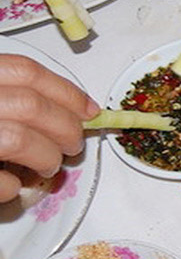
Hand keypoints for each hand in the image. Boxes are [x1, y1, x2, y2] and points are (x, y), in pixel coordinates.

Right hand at [0, 54, 98, 201]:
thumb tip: (75, 113)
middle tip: (73, 146)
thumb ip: (10, 97)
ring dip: (46, 157)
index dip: (65, 91)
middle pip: (29, 106)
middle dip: (64, 128)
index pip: (24, 71)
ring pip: (18, 140)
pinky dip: (12, 186)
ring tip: (48, 167)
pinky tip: (11, 185)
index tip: (90, 111)